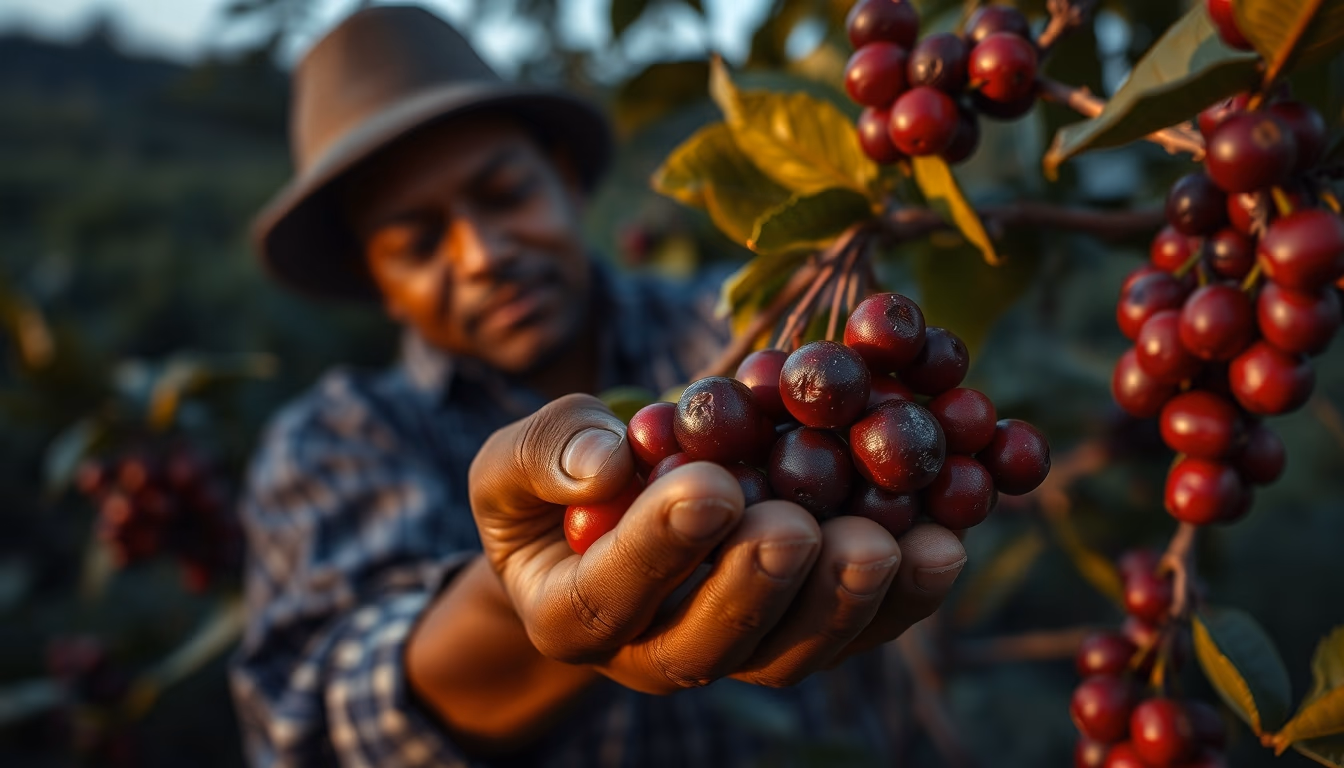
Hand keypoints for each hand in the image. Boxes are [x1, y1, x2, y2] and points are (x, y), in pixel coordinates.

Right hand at [468, 394, 965, 693]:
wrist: (607, 518)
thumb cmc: (550, 487)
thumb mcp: (516, 461)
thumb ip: (546, 455)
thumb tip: (606, 465)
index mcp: (574, 615)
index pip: (610, 596)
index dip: (660, 548)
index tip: (710, 485)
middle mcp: (656, 653)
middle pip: (713, 646)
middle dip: (760, 586)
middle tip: (798, 526)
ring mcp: (737, 650)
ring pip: (794, 653)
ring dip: (844, 603)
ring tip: (885, 543)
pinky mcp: (801, 631)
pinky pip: (854, 631)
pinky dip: (903, 595)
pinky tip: (940, 543)